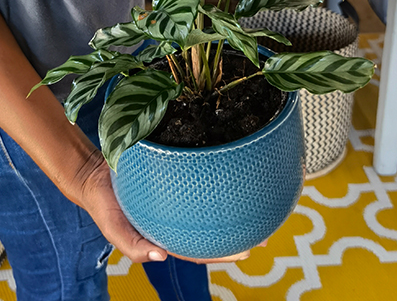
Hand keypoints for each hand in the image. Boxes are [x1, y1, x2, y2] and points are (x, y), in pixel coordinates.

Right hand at [80, 153, 267, 263]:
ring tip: (258, 203)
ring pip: (208, 205)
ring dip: (231, 208)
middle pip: (211, 229)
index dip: (223, 252)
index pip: (200, 248)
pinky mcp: (173, 174)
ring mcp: (176, 198)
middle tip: (267, 230)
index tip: (248, 250)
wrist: (95, 174)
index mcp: (165, 235)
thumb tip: (160, 257)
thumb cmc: (105, 206)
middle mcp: (175, 218)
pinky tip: (229, 173)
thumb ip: (134, 247)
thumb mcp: (114, 230)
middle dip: (237, 233)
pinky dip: (214, 181)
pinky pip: (198, 180)